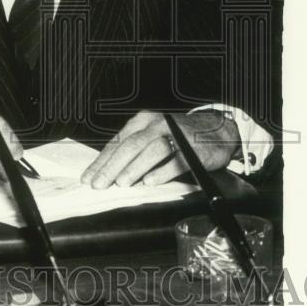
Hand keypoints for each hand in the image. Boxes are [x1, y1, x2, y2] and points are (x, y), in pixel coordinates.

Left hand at [81, 110, 240, 188]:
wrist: (218, 131)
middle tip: (99, 184)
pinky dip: (161, 171)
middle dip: (112, 166)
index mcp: (144, 121)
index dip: (101, 161)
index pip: (118, 142)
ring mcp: (175, 135)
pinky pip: (175, 160)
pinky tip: (150, 182)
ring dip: (134, 168)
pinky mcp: (192, 148)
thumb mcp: (153, 136)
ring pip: (150, 150)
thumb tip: (107, 171)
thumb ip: (133, 150)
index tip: (88, 177)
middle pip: (130, 145)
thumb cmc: (180, 136)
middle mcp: (158, 124)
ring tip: (121, 183)